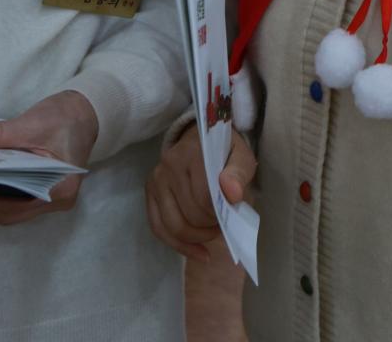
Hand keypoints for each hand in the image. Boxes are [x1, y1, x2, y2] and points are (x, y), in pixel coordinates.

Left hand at [0, 91, 99, 224]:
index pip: (16, 203)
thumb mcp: (31, 122)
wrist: (85, 113)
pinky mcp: (43, 192)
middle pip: (10, 210)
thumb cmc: (65, 118)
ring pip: (10, 207)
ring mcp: (51, 200)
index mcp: (61, 188)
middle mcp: (57, 201)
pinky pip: (15, 198)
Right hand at [144, 122, 255, 258]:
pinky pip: (158, 227)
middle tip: (223, 222)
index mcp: (193, 153)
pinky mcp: (149, 192)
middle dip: (210, 226)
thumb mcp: (241, 156)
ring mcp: (156, 179)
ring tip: (212, 233)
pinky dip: (179, 246)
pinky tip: (199, 252)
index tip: (231, 213)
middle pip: (190, 214)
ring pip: (173, 225)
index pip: (204, 197)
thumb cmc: (224, 151)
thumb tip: (232, 194)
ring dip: (197, 237)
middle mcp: (169, 165)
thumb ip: (239, 174)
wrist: (200, 140)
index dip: (220, 213)